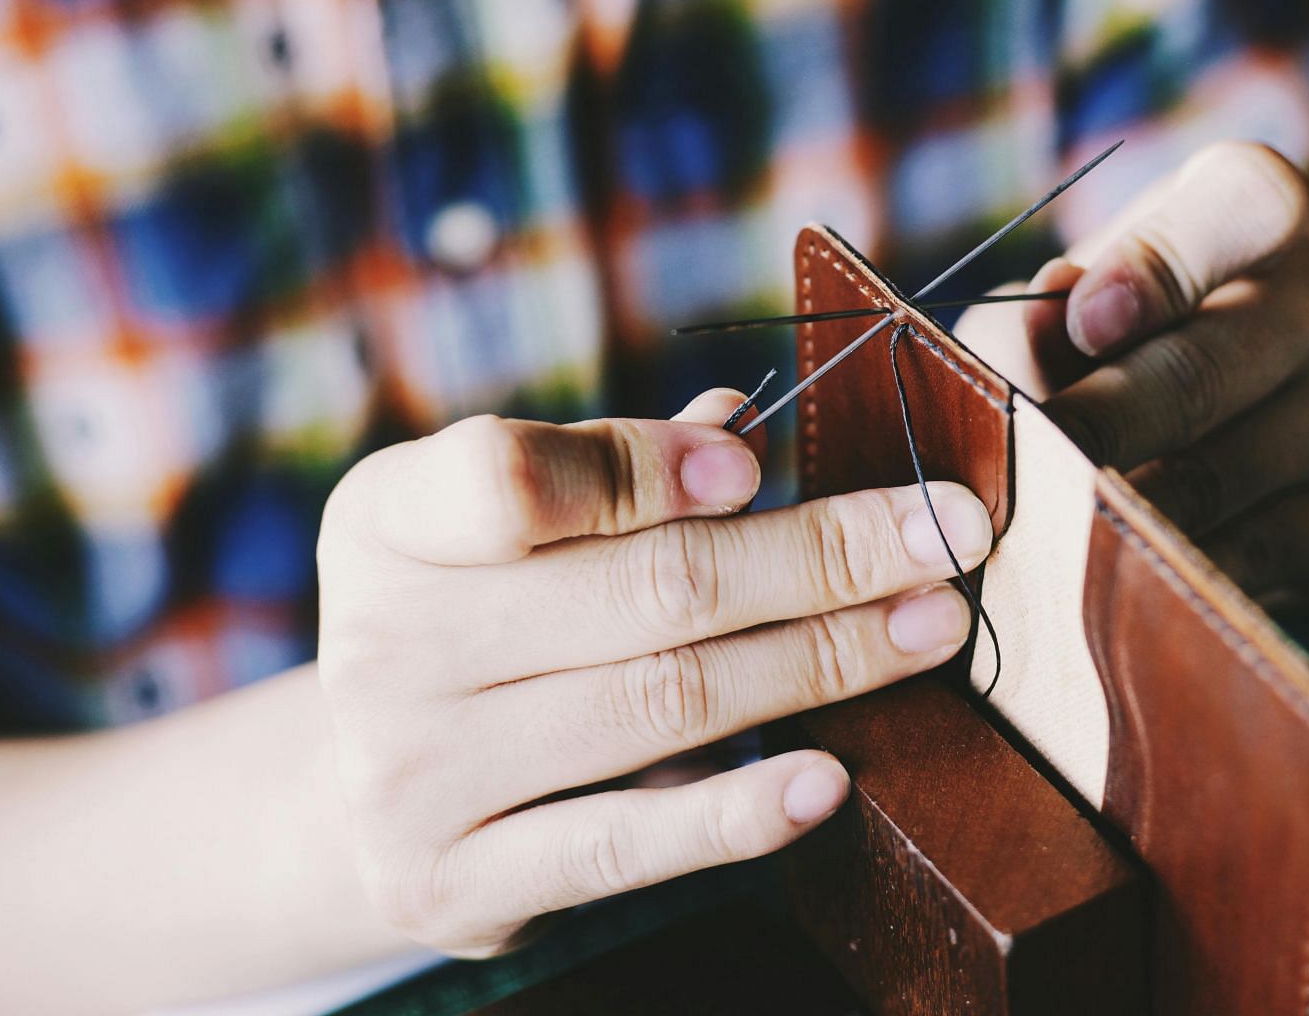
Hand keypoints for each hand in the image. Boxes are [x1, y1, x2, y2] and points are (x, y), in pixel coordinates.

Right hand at [315, 391, 990, 956]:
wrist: (363, 796)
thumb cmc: (475, 622)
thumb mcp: (509, 527)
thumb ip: (618, 470)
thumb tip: (744, 426)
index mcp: (391, 520)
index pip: (511, 477)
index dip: (647, 469)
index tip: (763, 467)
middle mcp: (386, 644)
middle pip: (641, 589)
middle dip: (817, 557)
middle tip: (945, 536)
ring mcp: (414, 775)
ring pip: (662, 702)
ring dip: (823, 661)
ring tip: (931, 628)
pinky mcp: (458, 883)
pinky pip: (623, 845)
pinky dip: (739, 813)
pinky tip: (830, 777)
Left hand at [958, 142, 1308, 604]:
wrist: (1264, 391)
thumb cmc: (1131, 328)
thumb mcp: (1074, 294)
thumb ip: (1037, 316)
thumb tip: (1033, 341)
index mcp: (1256, 209)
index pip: (1241, 203)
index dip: (1157, 266)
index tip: (1085, 321)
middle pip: (1205, 370)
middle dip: (1102, 428)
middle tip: (1033, 468)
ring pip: (1223, 477)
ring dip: (1125, 512)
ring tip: (1057, 528)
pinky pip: (1256, 557)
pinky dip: (1175, 571)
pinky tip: (1126, 571)